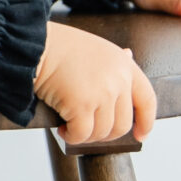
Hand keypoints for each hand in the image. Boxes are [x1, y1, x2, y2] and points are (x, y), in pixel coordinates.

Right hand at [35, 20, 155, 145]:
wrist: (33, 44)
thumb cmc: (59, 45)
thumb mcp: (95, 46)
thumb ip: (113, 60)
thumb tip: (129, 55)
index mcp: (124, 64)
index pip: (147, 99)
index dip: (146, 122)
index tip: (141, 135)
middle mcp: (117, 79)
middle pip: (122, 123)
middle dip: (105, 134)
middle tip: (88, 131)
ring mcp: (101, 93)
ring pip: (102, 132)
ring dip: (86, 136)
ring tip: (70, 127)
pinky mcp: (82, 104)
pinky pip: (82, 134)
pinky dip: (72, 137)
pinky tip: (62, 129)